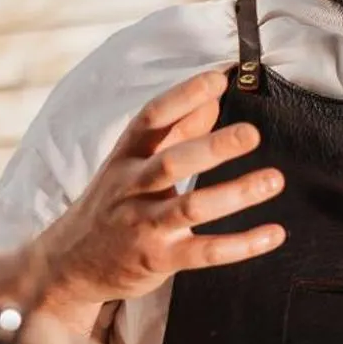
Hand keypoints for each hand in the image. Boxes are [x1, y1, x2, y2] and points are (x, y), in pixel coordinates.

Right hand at [0, 72, 285, 320]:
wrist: (68, 264)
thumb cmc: (112, 204)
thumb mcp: (133, 163)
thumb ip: (176, 132)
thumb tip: (215, 97)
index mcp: (125, 156)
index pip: (151, 119)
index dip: (183, 96)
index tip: (218, 79)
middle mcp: (131, 188)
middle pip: (171, 162)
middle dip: (212, 146)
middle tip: (252, 133)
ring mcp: (143, 226)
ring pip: (190, 208)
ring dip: (234, 194)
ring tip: (273, 180)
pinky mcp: (157, 259)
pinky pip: (204, 252)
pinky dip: (242, 244)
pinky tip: (274, 233)